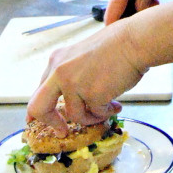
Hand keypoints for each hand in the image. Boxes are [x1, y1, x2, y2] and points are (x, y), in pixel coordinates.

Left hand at [26, 21, 146, 135]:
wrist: (134, 40)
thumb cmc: (116, 45)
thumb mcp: (82, 56)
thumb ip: (72, 74)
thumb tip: (71, 100)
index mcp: (57, 61)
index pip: (39, 90)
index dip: (41, 110)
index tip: (42, 121)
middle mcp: (60, 72)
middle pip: (38, 107)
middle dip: (49, 122)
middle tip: (61, 131)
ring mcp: (74, 84)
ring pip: (75, 116)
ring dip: (93, 116)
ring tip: (109, 108)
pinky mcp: (92, 95)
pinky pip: (96, 114)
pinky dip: (107, 113)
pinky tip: (117, 104)